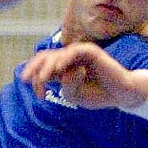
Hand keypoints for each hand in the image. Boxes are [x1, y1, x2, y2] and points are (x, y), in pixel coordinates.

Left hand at [18, 41, 147, 110]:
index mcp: (63, 68)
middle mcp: (69, 59)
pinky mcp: (91, 51)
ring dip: (47, 66)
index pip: (43, 67)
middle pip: (45, 57)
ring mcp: (79, 54)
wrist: (121, 94)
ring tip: (44, 78)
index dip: (36, 79)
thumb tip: (63, 71)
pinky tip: (59, 68)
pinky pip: (74, 51)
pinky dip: (65, 58)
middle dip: (34, 69)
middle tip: (27, 80)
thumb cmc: (99, 94)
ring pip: (56, 54)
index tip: (40, 96)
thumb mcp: (76, 96)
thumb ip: (66, 86)